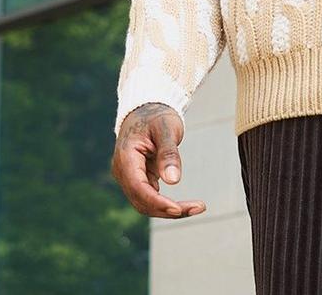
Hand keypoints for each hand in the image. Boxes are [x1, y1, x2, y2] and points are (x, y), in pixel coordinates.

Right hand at [110, 103, 206, 218]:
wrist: (146, 110)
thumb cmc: (156, 116)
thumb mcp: (166, 129)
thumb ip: (169, 153)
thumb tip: (173, 182)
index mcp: (126, 157)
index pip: (138, 187)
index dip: (157, 201)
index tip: (178, 208)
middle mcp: (123, 171)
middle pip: (142, 201)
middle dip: (168, 209)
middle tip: (198, 208)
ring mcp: (129, 177)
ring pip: (146, 204)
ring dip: (170, 210)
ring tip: (197, 207)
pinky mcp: (138, 180)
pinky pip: (151, 197)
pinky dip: (168, 204)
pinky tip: (188, 205)